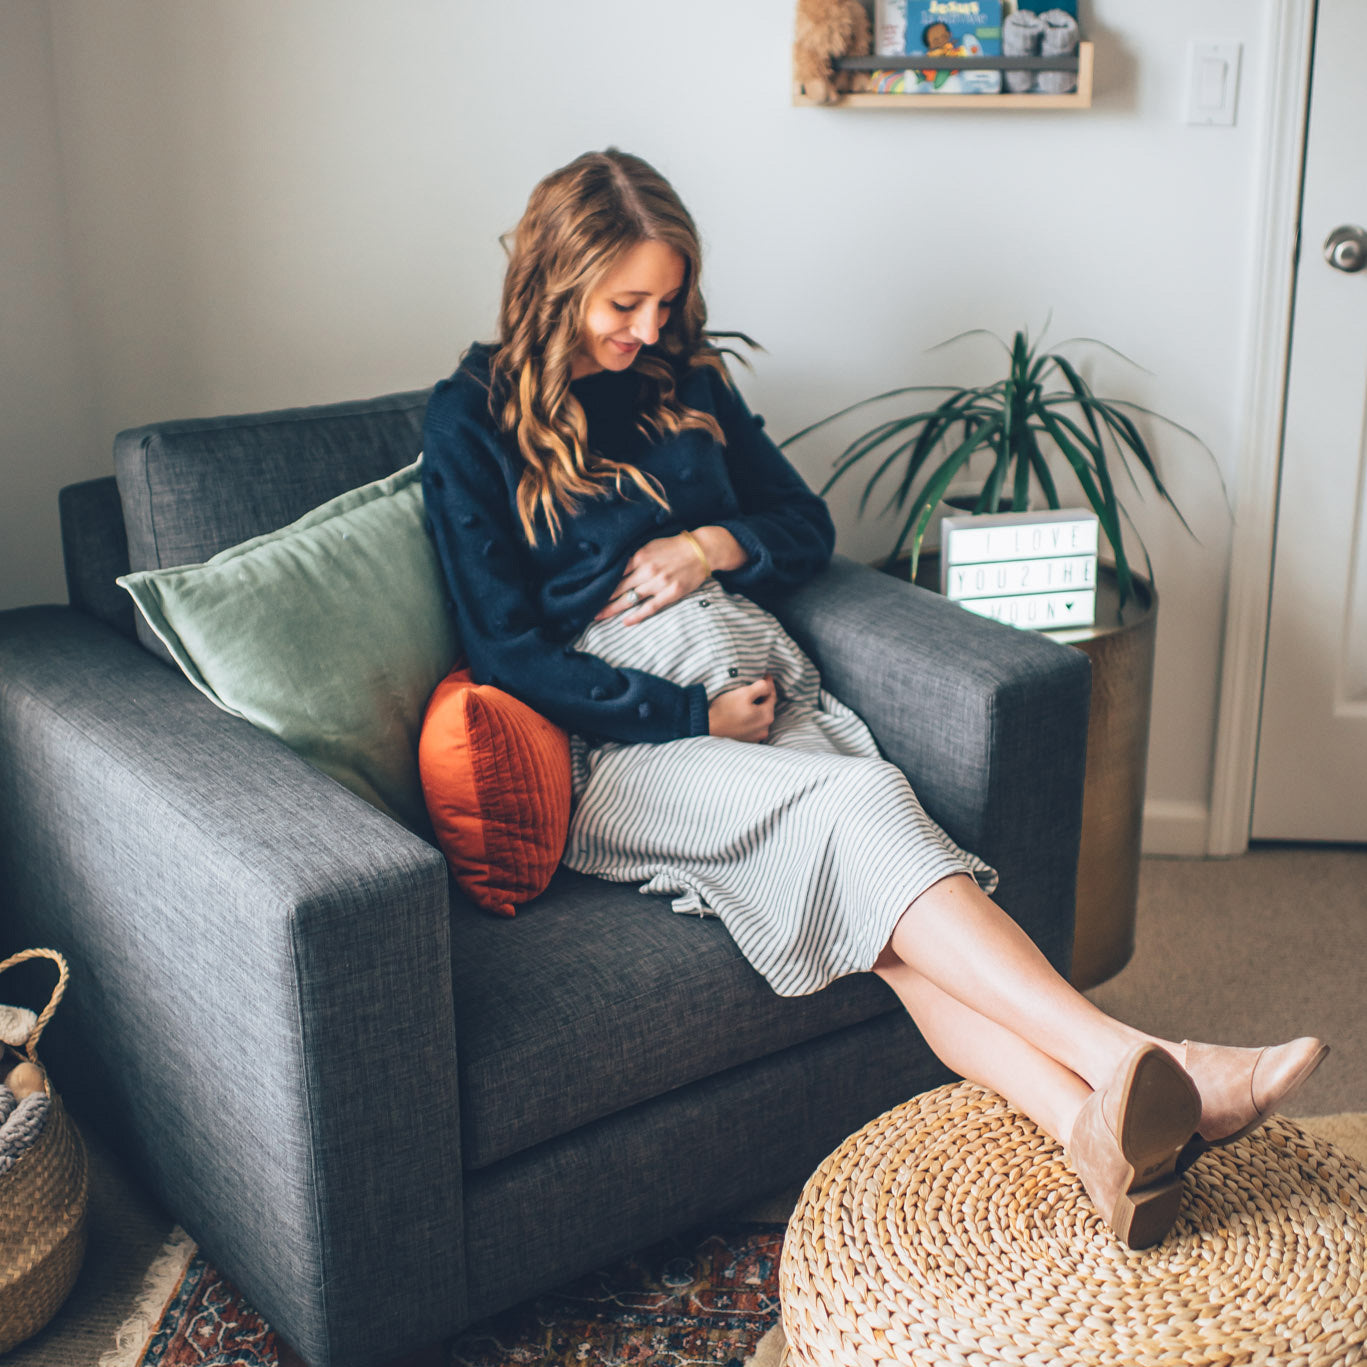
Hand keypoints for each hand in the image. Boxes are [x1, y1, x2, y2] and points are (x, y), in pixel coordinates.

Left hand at [596, 533, 711, 624]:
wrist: (702, 550)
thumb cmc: (675, 546)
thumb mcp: (650, 544)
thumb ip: (633, 556)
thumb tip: (614, 567)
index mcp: (640, 556)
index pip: (615, 572)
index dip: (600, 583)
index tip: (588, 590)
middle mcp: (647, 570)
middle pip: (619, 588)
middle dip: (601, 599)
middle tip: (587, 608)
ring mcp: (659, 583)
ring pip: (631, 599)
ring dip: (614, 609)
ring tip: (599, 616)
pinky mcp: (671, 594)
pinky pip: (650, 607)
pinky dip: (637, 616)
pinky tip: (625, 622)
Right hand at [708, 677, 775, 742]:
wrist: (706, 726)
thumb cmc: (724, 709)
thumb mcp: (744, 693)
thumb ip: (761, 687)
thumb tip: (768, 686)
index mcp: (767, 716)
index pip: (772, 696)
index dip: (769, 684)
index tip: (765, 675)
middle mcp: (765, 729)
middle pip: (766, 707)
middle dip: (762, 696)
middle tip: (756, 685)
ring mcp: (756, 736)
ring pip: (760, 716)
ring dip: (756, 707)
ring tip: (747, 699)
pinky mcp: (747, 740)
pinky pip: (752, 725)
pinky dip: (750, 717)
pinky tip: (742, 712)